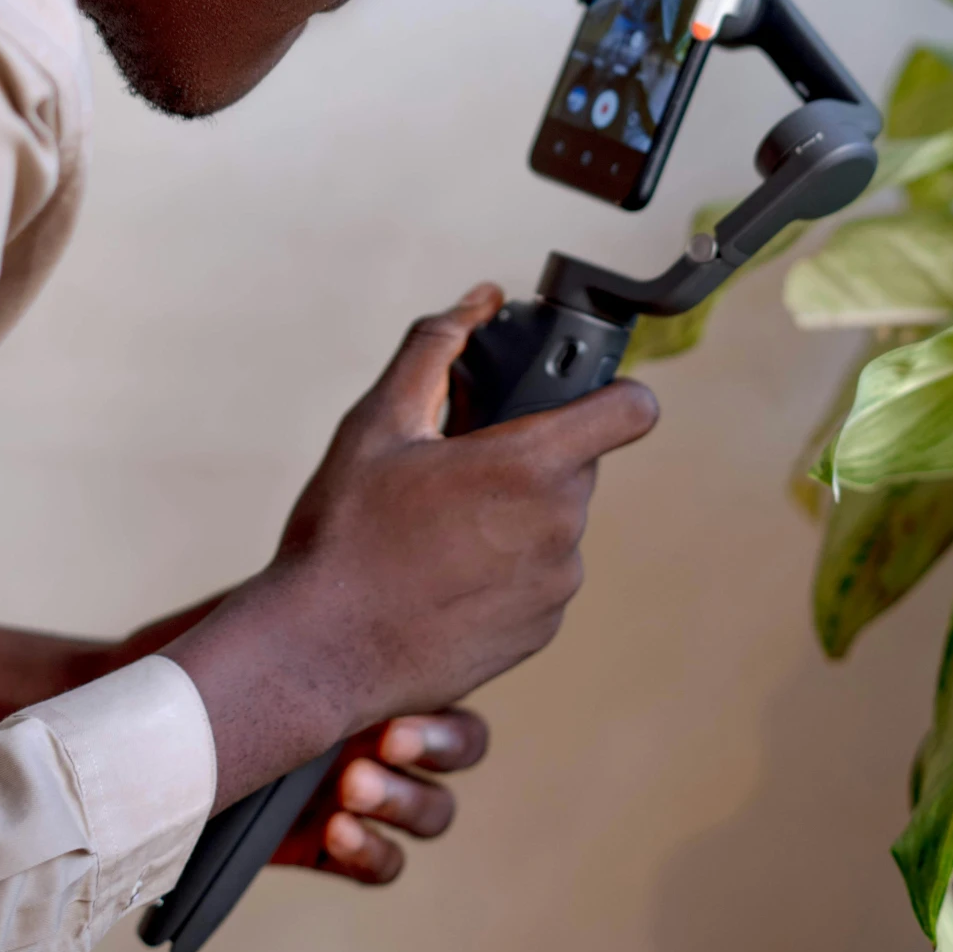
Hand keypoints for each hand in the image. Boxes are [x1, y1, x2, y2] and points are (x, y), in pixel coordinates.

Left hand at [0, 614, 486, 888]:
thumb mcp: (254, 620)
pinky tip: (337, 836)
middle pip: (461, 747)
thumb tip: (361, 557)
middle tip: (383, 743)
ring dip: (407, 802)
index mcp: (377, 669)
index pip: (452, 683)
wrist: (124, 733)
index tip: (396, 705)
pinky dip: (374, 854)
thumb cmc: (190, 663)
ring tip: (350, 792)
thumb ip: (310, 615)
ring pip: (432, 809)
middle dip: (438, 747)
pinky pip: (382, 864)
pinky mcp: (325, 847)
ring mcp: (359, 792)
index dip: (444, 703)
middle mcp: (380, 728)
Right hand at [161, 284, 657, 809]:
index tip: (586, 395)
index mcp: (532, 465)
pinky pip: (543, 576)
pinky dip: (509, 568)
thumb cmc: (345, 534)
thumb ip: (436, 347)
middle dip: (530, 456)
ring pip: (556, 521)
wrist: (320, 652)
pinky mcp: (542, 630)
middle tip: (460, 466)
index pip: (632, 411)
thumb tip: (478, 299)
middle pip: (576, 464)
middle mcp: (561, 527)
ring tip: (442, 527)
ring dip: (517, 514)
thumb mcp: (379, 422)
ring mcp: (556, 585)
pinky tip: (446, 574)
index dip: (616, 392)